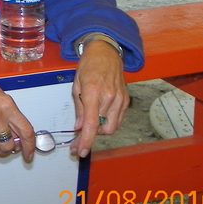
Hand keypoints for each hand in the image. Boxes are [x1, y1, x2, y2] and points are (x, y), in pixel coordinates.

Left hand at [70, 41, 129, 156]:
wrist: (106, 52)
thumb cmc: (89, 65)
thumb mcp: (76, 84)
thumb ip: (78, 107)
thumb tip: (78, 127)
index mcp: (93, 92)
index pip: (91, 123)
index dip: (86, 140)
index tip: (81, 150)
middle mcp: (109, 97)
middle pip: (102, 129)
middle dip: (91, 136)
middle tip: (79, 138)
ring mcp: (120, 99)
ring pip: (111, 127)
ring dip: (100, 130)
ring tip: (89, 125)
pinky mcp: (126, 100)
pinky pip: (118, 120)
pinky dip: (108, 123)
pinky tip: (99, 118)